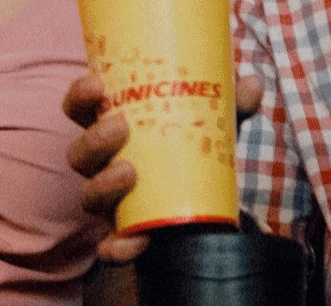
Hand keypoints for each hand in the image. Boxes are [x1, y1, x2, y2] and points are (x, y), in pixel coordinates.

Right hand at [64, 72, 264, 263]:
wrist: (206, 202)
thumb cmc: (194, 149)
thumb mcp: (213, 123)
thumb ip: (231, 104)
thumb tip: (251, 82)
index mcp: (113, 129)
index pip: (81, 110)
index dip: (79, 96)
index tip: (96, 84)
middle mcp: (104, 166)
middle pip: (79, 154)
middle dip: (94, 139)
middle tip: (119, 126)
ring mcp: (111, 202)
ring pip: (89, 197)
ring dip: (103, 184)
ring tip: (128, 172)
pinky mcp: (125, 236)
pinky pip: (110, 248)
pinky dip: (117, 247)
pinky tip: (137, 241)